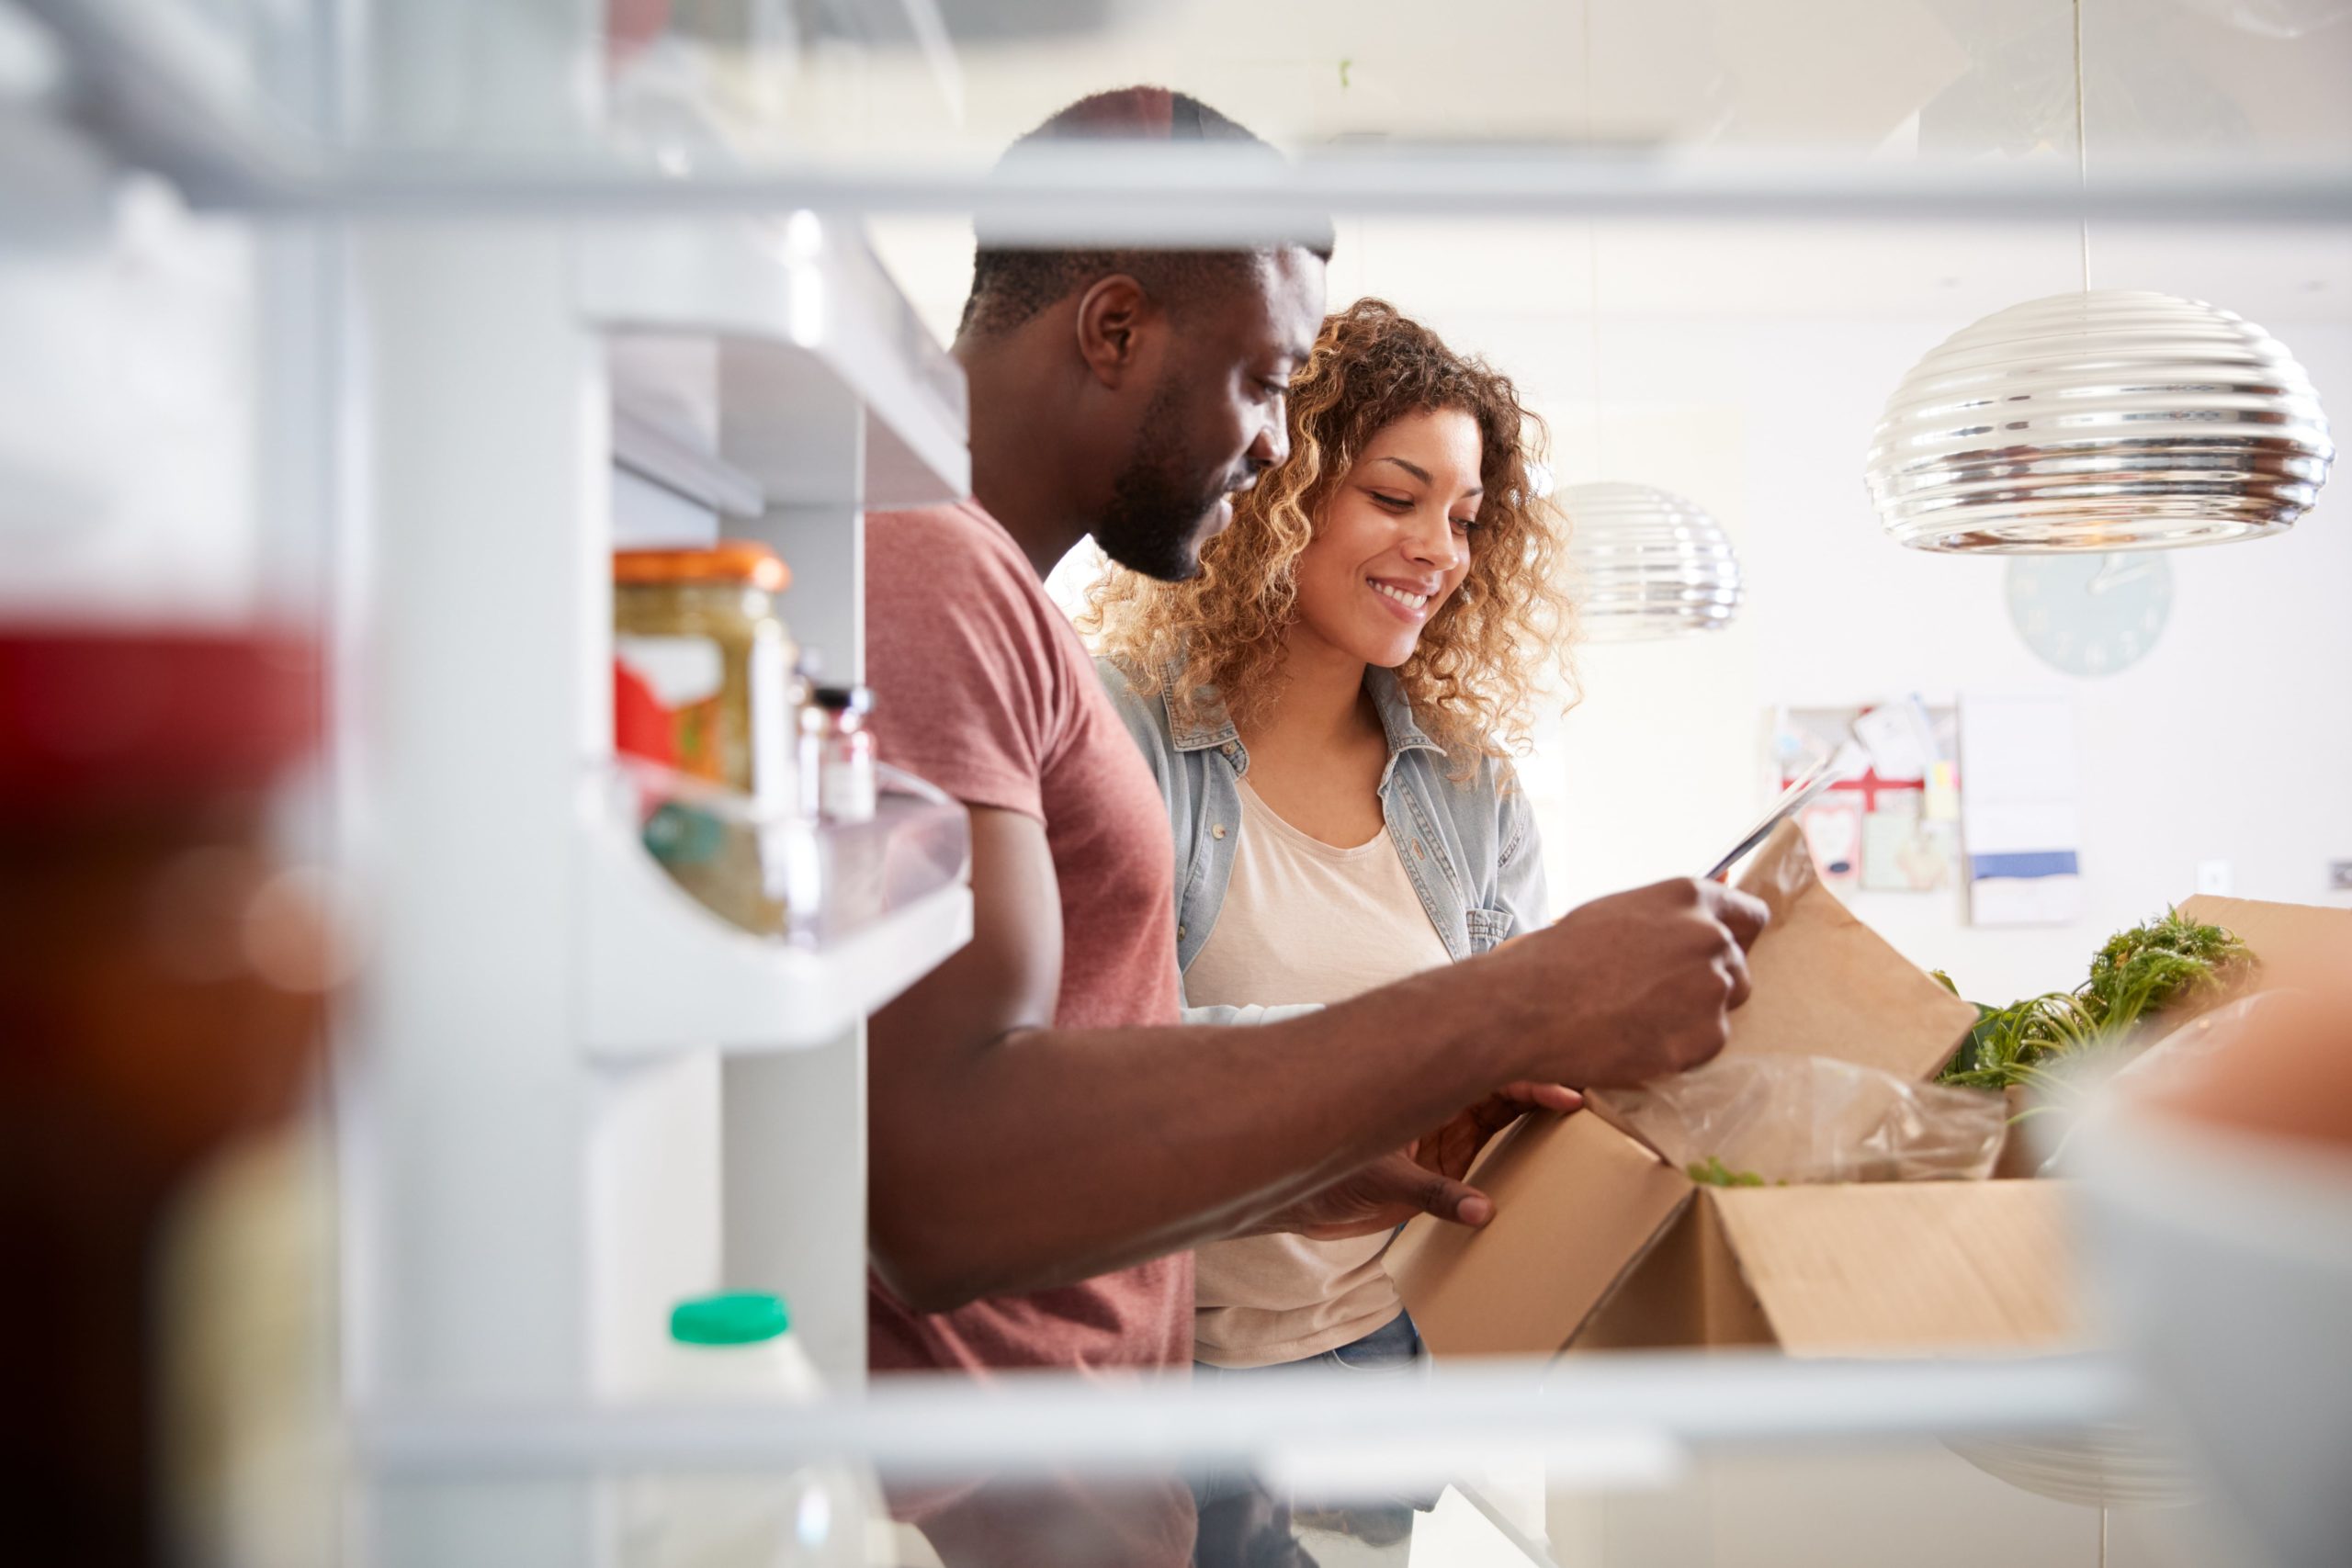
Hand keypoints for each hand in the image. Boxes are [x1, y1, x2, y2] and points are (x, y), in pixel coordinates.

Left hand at [1257, 1082, 1581, 1239]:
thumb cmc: (1325, 1172)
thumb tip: (1483, 1210)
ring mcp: (1442, 1140)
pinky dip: (1509, 1172)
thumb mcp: (1382, 1178)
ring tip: (1577, 1133)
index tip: (1568, 1095)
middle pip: (1503, 1091)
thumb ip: (1434, 1193)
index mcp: (1423, 1089)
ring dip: (1533, 1126)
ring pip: (1501, 1123)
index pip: (1488, 1074)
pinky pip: (1485, 1167)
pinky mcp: (1440, 1172)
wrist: (1296, 1201)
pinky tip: (1537, 1176)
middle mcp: (1438, 1110)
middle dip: (1543, 1094)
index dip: (1532, 1081)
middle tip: (1587, 1104)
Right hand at [1491, 878, 1769, 1088]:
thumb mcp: (1619, 913)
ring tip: (1639, 1018)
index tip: (1722, 953)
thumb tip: (1698, 928)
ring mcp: (1711, 988)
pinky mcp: (1704, 1038)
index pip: (1751, 915)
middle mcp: (1711, 937)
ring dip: (1694, 1016)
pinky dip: (1679, 1048)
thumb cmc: (1560, 956)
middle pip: (1737, 967)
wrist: (1529, 1005)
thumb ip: (1669, 919)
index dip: (1736, 937)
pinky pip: (1707, 1046)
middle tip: (1656, 996)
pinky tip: (1637, 1040)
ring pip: (1724, 1008)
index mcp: (1690, 897)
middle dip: (1707, 982)